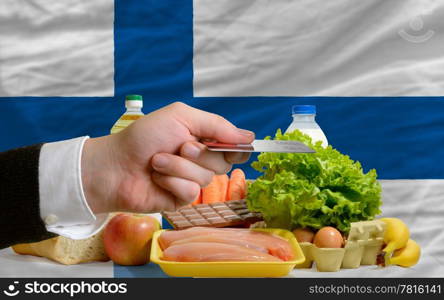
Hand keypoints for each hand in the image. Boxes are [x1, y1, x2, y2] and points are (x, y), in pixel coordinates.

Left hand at [81, 102, 253, 212]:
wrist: (115, 165)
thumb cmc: (143, 137)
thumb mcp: (181, 117)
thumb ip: (216, 125)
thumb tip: (248, 136)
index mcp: (202, 138)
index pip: (233, 146)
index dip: (236, 147)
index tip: (233, 146)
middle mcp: (200, 160)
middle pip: (224, 163)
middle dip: (200, 154)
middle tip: (179, 146)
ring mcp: (190, 180)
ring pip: (206, 178)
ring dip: (179, 167)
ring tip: (157, 162)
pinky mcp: (181, 199)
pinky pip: (191, 193)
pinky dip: (172, 182)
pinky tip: (157, 179)